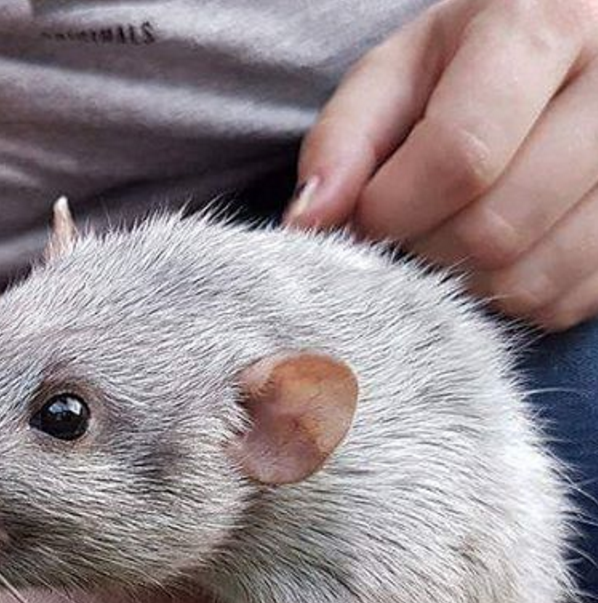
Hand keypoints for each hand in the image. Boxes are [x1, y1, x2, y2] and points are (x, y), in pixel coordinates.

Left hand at [287, 0, 597, 330]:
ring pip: (535, 277)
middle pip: (497, 227)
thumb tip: (306, 224)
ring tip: (453, 237)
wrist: (569, 58)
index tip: (367, 216)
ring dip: (468, 283)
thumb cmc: (468, 65)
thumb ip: (344, 140)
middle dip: (427, 249)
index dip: (394, 208)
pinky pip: (567, 302)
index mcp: (549, 19)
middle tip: (411, 229)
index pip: (462, 153)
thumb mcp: (398, 74)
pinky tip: (504, 252)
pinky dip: (516, 298)